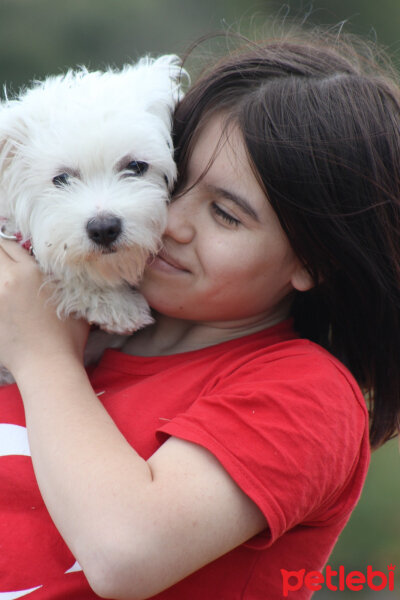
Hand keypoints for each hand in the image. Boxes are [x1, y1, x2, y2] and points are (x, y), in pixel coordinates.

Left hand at [0, 239, 88, 375]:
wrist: (48, 366)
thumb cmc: (67, 337)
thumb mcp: (70, 299)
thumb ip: (57, 279)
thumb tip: (51, 270)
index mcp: (31, 272)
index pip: (11, 244)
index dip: (11, 248)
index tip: (12, 255)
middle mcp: (8, 280)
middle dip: (0, 254)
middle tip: (7, 268)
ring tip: (6, 285)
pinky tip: (3, 299)